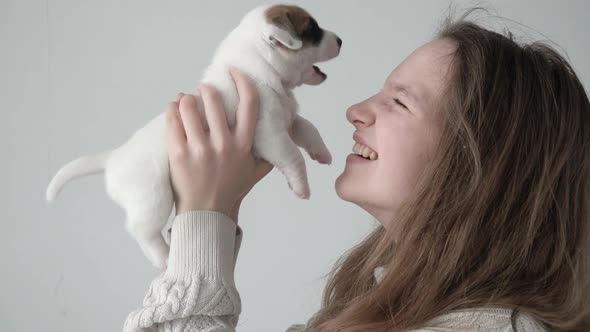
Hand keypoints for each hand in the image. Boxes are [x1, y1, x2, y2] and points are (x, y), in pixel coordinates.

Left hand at [165, 68, 273, 220]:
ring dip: (187, 98)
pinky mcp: (179, 154)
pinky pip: (173, 121)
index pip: (249, 104)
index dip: (242, 82)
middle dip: (207, 89)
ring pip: (189, 106)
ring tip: (186, 100)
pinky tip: (174, 107)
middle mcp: (224, 145)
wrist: (207, 213)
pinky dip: (172, 109)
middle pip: (214, 100)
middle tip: (204, 90)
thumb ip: (271, 152)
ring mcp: (200, 149)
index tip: (233, 71)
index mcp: (244, 145)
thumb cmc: (232, 189)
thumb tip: (285, 134)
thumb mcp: (256, 171)